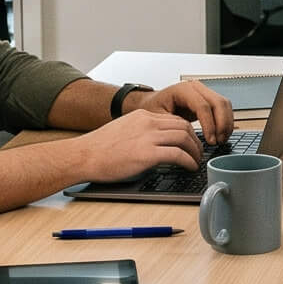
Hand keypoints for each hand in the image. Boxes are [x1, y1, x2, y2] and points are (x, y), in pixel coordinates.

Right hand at [79, 104, 201, 179]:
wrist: (83, 156)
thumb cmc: (99, 149)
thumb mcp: (124, 131)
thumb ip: (141, 134)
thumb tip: (157, 146)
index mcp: (142, 116)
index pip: (174, 119)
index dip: (187, 131)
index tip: (190, 142)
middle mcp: (148, 123)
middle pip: (183, 126)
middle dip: (195, 140)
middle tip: (198, 152)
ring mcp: (148, 137)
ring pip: (184, 137)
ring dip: (195, 151)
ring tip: (196, 161)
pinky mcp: (147, 154)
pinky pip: (178, 154)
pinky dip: (188, 161)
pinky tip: (190, 167)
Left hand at [129, 78, 232, 142]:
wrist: (152, 103)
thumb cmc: (153, 109)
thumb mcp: (157, 118)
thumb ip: (173, 127)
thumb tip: (188, 139)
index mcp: (182, 90)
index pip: (203, 106)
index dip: (209, 125)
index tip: (210, 140)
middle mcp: (195, 87)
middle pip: (218, 103)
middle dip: (221, 124)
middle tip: (218, 141)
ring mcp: (203, 91)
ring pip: (224, 104)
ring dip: (226, 123)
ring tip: (221, 140)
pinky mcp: (208, 98)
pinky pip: (224, 108)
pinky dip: (226, 121)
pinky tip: (222, 134)